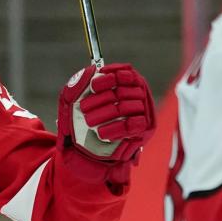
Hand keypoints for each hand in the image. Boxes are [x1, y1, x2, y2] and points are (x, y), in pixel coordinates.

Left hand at [57, 63, 155, 185]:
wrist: (91, 149)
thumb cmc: (86, 118)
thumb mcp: (76, 100)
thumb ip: (80, 84)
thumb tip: (90, 71)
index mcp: (128, 83)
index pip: (125, 73)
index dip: (110, 77)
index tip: (93, 86)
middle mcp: (140, 95)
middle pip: (123, 91)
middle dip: (101, 99)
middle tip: (83, 108)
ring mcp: (144, 112)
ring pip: (125, 107)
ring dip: (104, 114)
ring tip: (89, 121)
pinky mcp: (144, 129)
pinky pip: (131, 125)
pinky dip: (114, 128)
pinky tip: (101, 133)